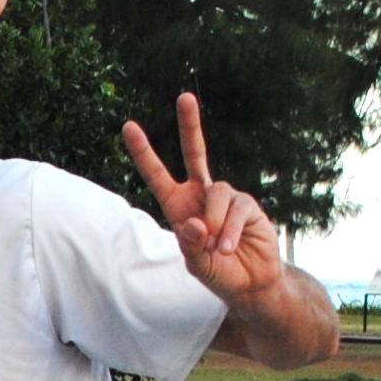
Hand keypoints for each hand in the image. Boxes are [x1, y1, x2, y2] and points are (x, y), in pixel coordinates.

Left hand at [123, 93, 283, 300]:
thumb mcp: (196, 265)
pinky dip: (229, 232)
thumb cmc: (218, 273)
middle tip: (184, 97)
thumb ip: (191, 246)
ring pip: (216, 194)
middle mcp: (201, 195)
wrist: (250, 283)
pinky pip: (235, 209)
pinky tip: (229, 248)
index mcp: (179, 207)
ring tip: (218, 250)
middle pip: (195, 154)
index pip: (158, 176)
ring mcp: (226, 197)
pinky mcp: (248, 204)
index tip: (129, 127)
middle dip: (190, 126)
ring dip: (214, 226)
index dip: (144, 153)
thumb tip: (194, 223)